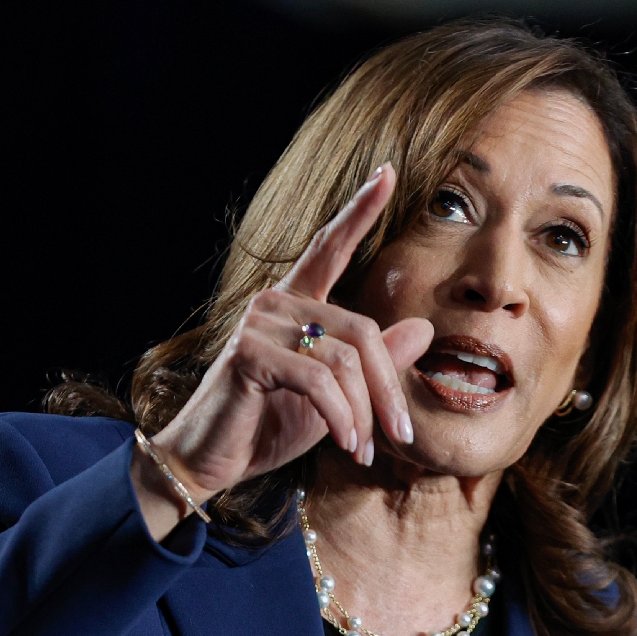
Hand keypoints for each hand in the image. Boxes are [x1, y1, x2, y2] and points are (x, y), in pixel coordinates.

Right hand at [132, 164, 433, 535]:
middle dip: (387, 388)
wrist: (211, 463)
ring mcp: (260, 323)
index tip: (387, 172)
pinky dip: (341, 417)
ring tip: (364, 449)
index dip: (360, 210)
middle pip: (362, 330)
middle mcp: (277, 302)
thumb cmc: (270, 426)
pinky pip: (320, 379)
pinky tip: (347, 444)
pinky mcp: (249, 352)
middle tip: (400, 433)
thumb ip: (376, 362)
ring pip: (344, 359)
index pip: (331, 248)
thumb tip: (425, 328)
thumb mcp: (338, 398)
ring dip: (363, 413)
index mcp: (296, 305)